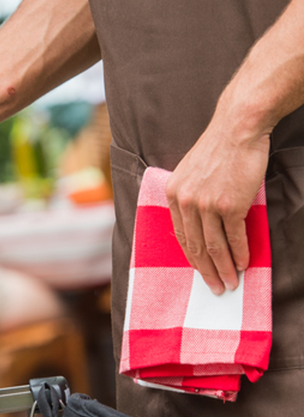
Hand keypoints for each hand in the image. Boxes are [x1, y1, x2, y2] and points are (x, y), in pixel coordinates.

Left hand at [165, 124, 268, 293]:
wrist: (238, 129)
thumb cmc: (219, 150)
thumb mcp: (191, 173)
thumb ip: (190, 197)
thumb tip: (199, 224)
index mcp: (173, 195)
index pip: (181, 235)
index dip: (192, 257)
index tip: (201, 272)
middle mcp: (186, 202)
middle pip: (196, 246)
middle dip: (206, 271)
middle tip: (216, 287)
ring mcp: (207, 204)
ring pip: (214, 246)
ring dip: (223, 268)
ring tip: (230, 283)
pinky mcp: (229, 204)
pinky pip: (234, 237)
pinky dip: (239, 254)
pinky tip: (243, 264)